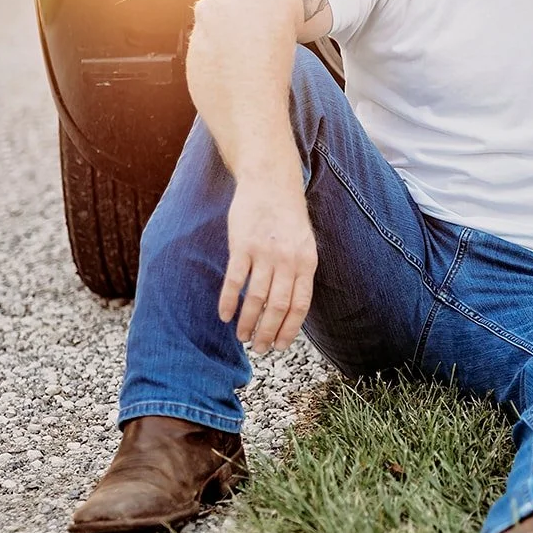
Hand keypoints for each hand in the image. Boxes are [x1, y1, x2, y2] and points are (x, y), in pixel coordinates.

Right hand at [218, 176, 318, 351]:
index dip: (290, 329)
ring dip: (247, 322)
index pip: (300, 305)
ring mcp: (264, 253)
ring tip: (241, 337)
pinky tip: (224, 316)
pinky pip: (234, 280)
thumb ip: (300, 273)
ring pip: (255, 298)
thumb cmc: (287, 217)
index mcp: (307, 262)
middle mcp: (288, 260)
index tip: (281, 346)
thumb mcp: (305, 244)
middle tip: (259, 349)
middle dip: (267, 333)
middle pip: (277, 307)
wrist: (271, 183)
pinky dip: (229, 301)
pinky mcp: (242, 245)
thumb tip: (293, 307)